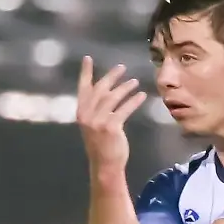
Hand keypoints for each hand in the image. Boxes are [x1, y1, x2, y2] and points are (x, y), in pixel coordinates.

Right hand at [75, 56, 147, 171]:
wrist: (104, 165)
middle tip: (122, 67)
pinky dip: (134, 101)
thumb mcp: (93, 125)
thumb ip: (96, 109)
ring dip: (125, 88)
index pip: (83, 88)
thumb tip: (106, 91)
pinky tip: (141, 96)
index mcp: (81, 113)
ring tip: (135, 82)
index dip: (86, 73)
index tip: (88, 58)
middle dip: (111, 77)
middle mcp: (87, 115)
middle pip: (100, 89)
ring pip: (113, 97)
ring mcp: (98, 121)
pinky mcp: (111, 127)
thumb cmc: (101, 145)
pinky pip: (124, 109)